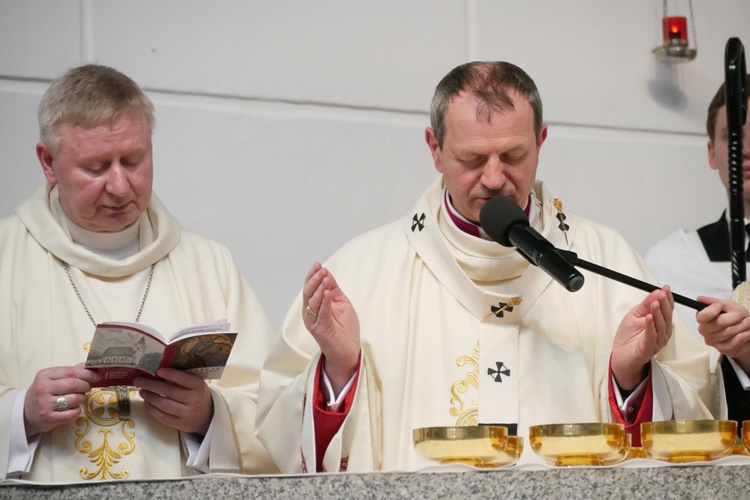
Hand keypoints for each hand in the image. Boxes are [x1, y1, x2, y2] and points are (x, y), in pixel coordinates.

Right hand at [23, 363, 100, 436]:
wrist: (26, 413)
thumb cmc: (44, 392)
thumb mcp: (52, 378)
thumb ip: (70, 372)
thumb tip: (89, 366)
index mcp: (44, 375)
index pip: (71, 371)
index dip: (87, 373)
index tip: (97, 376)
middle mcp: (43, 388)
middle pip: (73, 384)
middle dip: (86, 385)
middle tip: (88, 387)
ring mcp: (45, 404)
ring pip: (74, 399)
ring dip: (82, 398)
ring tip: (79, 398)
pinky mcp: (49, 417)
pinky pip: (72, 413)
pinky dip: (77, 410)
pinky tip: (74, 409)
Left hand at [134, 368, 213, 434]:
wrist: (207, 417)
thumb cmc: (198, 395)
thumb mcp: (196, 385)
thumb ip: (182, 379)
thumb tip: (158, 372)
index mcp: (199, 387)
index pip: (184, 379)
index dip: (171, 375)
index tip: (158, 371)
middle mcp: (194, 400)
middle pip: (170, 392)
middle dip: (151, 385)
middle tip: (138, 381)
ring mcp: (187, 414)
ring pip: (164, 405)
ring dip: (150, 397)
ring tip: (141, 391)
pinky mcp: (180, 424)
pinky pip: (162, 417)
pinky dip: (152, 410)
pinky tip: (146, 403)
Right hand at [302, 262, 359, 393]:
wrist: (348, 350)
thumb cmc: (344, 328)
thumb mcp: (341, 303)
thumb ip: (333, 289)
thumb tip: (327, 273)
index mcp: (315, 306)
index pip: (309, 288)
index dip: (312, 276)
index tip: (318, 265)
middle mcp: (311, 313)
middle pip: (308, 293)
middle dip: (314, 280)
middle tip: (321, 271)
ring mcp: (314, 322)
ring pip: (312, 302)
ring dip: (319, 289)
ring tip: (325, 279)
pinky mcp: (320, 330)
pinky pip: (321, 314)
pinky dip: (325, 302)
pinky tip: (328, 293)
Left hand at [611, 286, 673, 389]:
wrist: (621, 355)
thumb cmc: (629, 336)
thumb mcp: (635, 315)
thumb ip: (646, 304)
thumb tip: (657, 292)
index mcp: (660, 324)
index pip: (667, 309)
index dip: (668, 299)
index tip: (666, 288)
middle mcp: (662, 333)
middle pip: (666, 317)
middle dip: (664, 304)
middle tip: (662, 294)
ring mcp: (656, 341)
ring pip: (661, 326)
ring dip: (658, 314)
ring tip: (655, 303)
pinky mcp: (647, 348)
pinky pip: (651, 337)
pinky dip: (650, 326)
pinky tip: (649, 318)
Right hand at [696, 296, 749, 372]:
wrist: (745, 332)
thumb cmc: (735, 318)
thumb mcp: (727, 306)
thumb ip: (714, 301)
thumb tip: (699, 299)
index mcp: (702, 319)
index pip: (702, 317)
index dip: (712, 311)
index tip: (720, 306)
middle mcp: (704, 330)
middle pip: (719, 322)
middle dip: (735, 317)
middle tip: (742, 315)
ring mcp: (712, 341)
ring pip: (729, 331)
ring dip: (743, 326)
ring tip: (747, 323)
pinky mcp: (722, 349)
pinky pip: (735, 341)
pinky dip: (744, 335)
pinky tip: (746, 333)